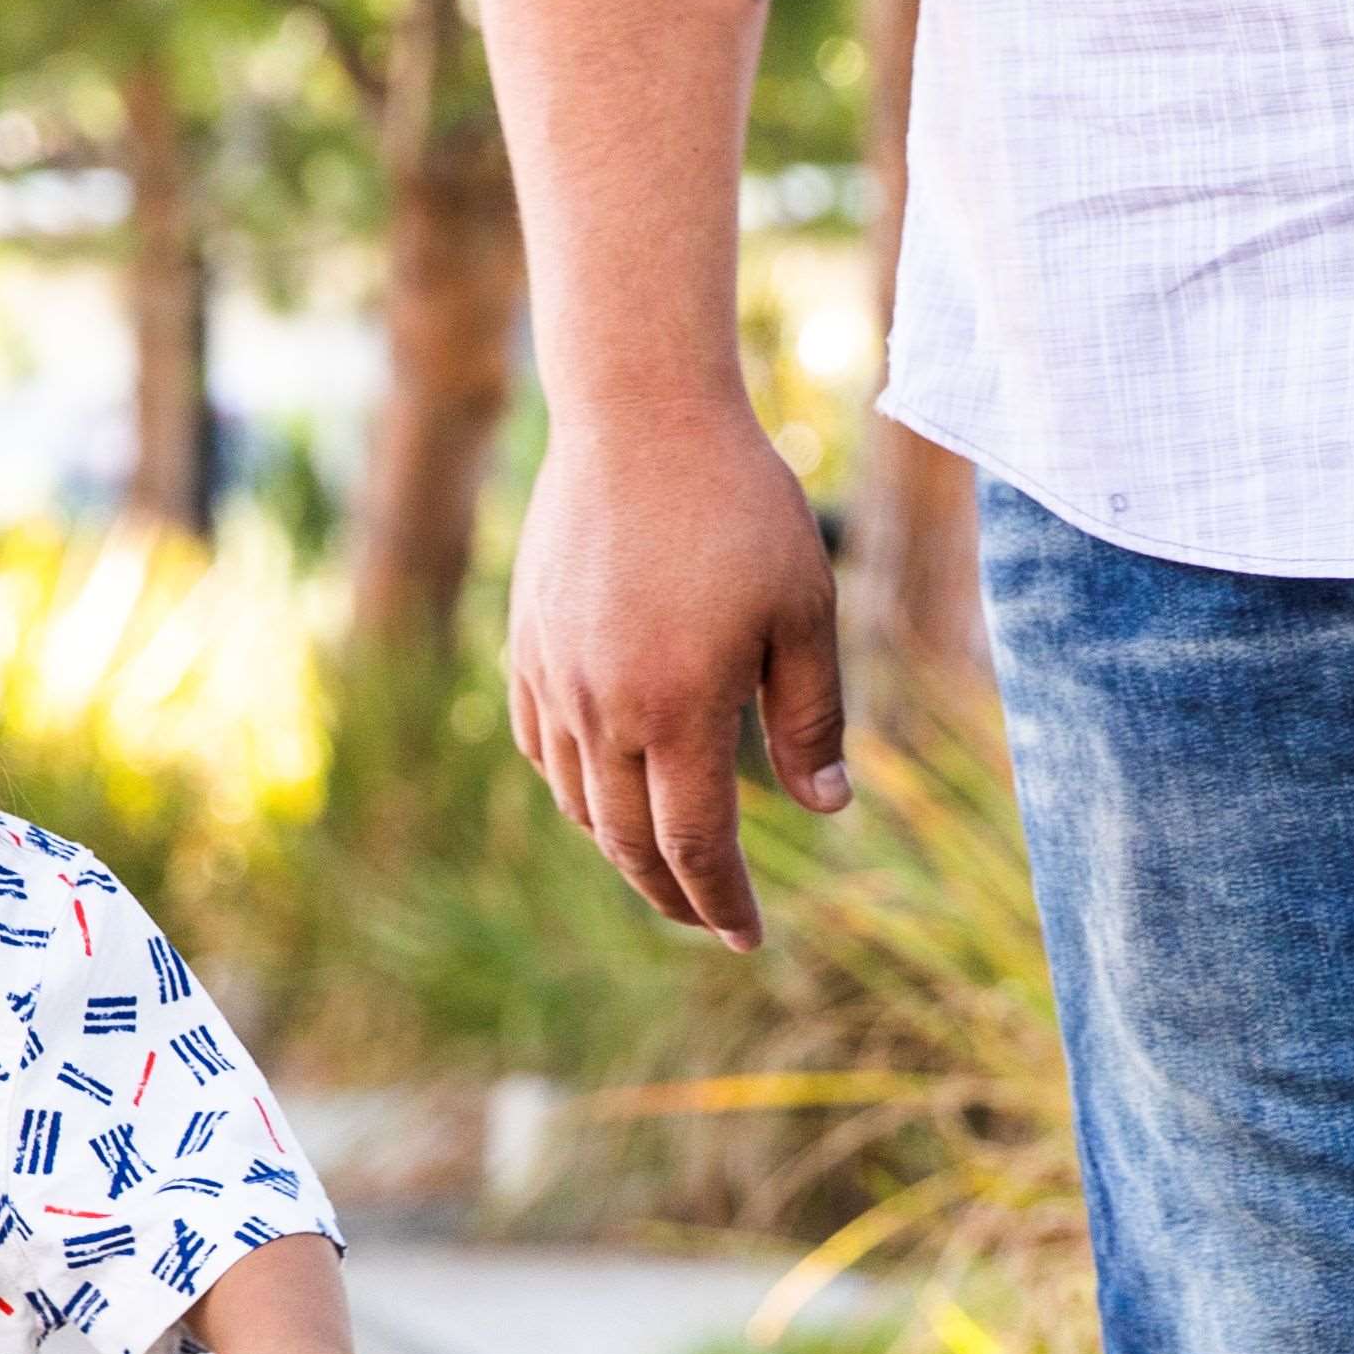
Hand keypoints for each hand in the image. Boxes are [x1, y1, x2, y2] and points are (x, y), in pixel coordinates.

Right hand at [505, 405, 847, 949]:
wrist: (639, 415)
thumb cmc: (741, 507)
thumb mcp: (804, 611)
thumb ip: (811, 718)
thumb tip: (827, 808)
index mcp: (680, 711)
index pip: (695, 847)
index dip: (722, 905)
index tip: (749, 938)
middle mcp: (603, 711)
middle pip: (629, 844)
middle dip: (673, 897)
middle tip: (712, 921)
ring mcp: (553, 680)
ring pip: (578, 804)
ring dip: (622, 849)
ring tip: (666, 863)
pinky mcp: (526, 646)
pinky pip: (541, 748)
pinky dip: (575, 789)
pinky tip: (605, 790)